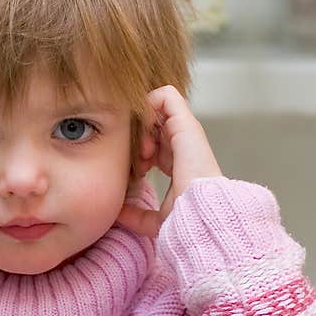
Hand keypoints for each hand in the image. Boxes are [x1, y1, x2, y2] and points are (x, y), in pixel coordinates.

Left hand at [116, 84, 222, 237]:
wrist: (197, 213)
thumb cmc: (184, 218)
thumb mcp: (154, 219)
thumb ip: (136, 214)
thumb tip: (118, 213)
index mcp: (177, 161)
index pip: (154, 141)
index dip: (138, 149)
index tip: (138, 171)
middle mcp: (182, 143)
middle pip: (152, 123)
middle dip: (138, 135)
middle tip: (139, 159)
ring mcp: (184, 131)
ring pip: (156, 107)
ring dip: (142, 123)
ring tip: (144, 149)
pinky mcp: (186, 122)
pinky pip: (164, 95)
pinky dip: (148, 107)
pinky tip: (146, 135)